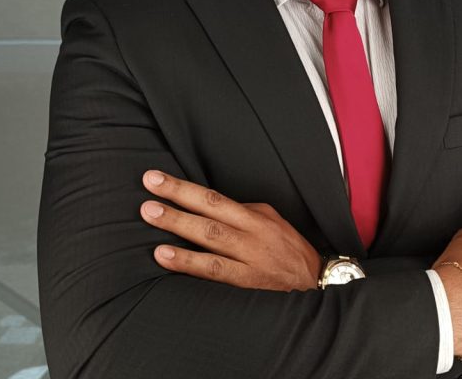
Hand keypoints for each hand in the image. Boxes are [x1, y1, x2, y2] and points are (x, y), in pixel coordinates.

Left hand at [140, 170, 320, 291]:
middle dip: (176, 200)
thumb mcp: (269, 220)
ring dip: (178, 227)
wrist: (314, 282)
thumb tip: (207, 207)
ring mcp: (248, 257)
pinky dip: (188, 262)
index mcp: (255, 215)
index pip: (213, 197)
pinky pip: (214, 270)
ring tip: (152, 217)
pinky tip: (166, 257)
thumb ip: (240, 213)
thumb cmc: (286, 248)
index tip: (156, 178)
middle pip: (209, 212)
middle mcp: (251, 233)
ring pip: (210, 238)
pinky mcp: (247, 282)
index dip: (184, 187)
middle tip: (148, 192)